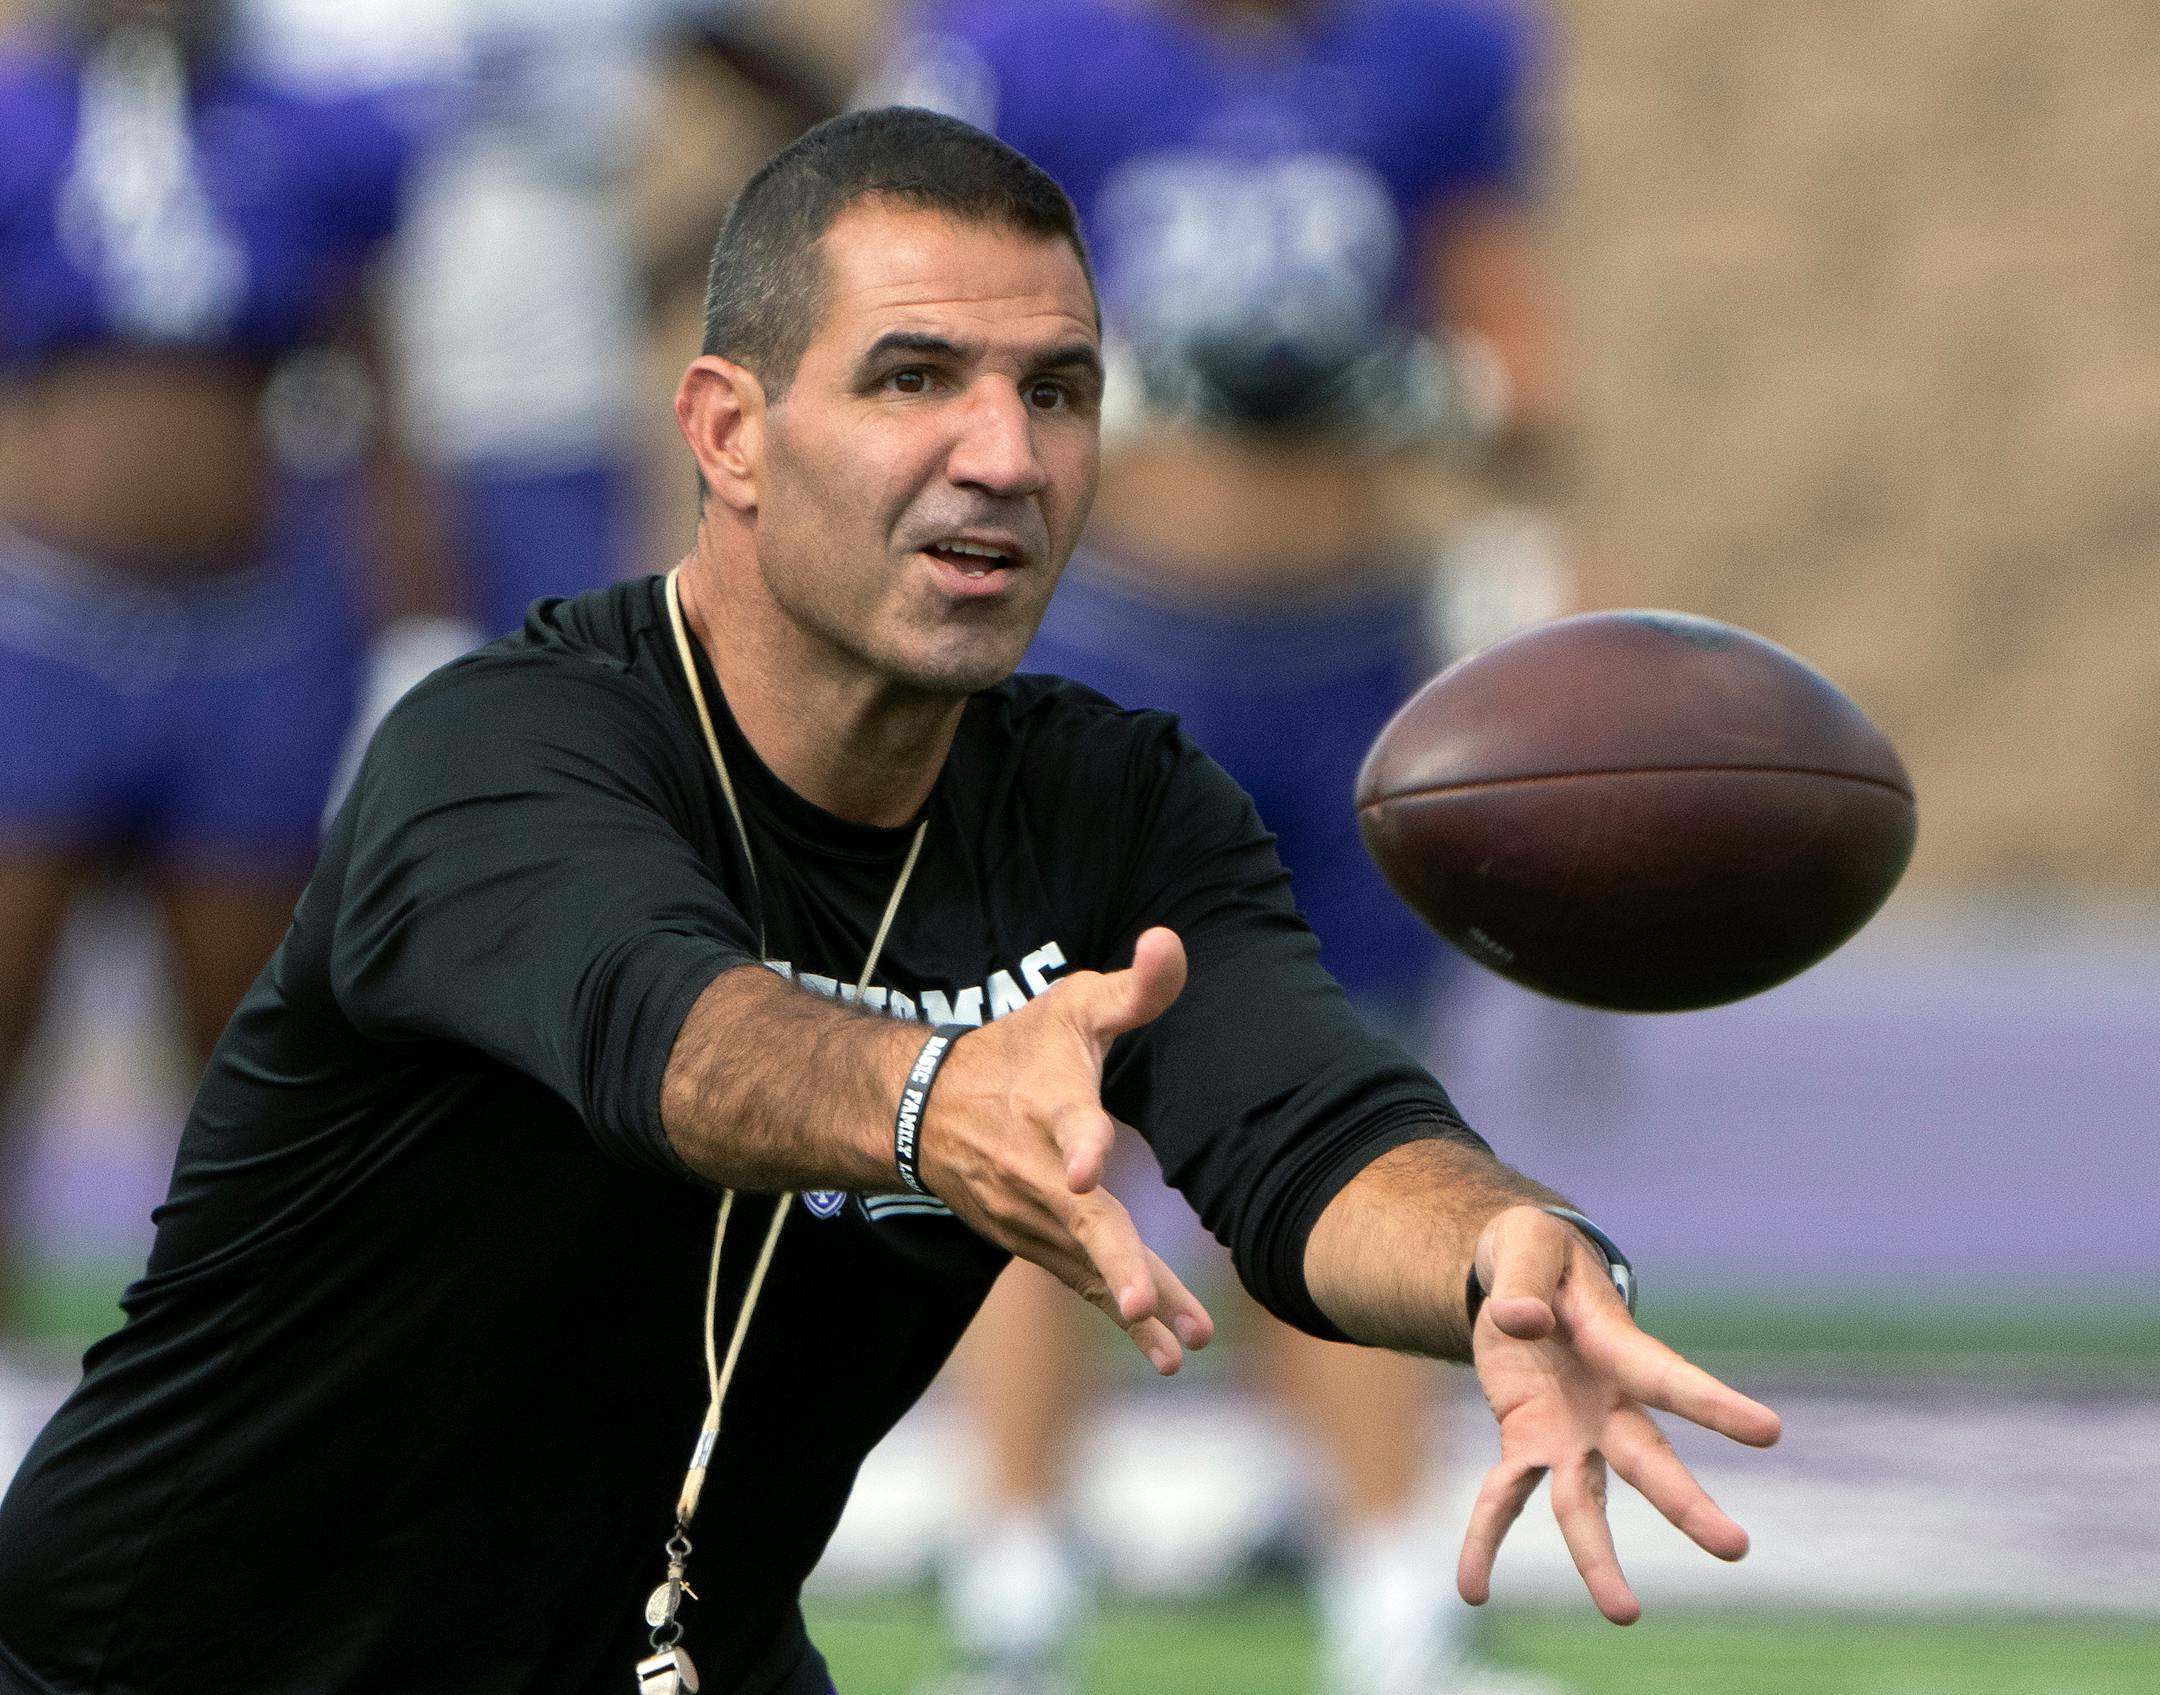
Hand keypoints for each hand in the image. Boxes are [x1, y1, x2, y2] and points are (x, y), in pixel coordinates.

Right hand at [920, 926, 1214, 1375]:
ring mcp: (1030, 1215)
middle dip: (1109, 1260)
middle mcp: (1034, 1169)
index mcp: (1047, 1104)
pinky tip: (1165, 1353)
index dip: (1079, 1144)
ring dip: (1135, 1304)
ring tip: (1183, 1346)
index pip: (1066, 1122)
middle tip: (1135, 1302)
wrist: (926, 1109)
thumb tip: (1171, 941)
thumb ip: (1132, 988)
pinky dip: (1120, 1316)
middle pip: (1077, 1218)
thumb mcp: (1070, 1006)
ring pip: (1088, 1263)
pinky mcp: (1034, 1242)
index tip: (1085, 1171)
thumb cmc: (1017, 1050)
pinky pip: (1082, 1281)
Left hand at [1458, 1205, 1781, 1622]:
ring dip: (1598, 1557)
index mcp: (1617, 1346)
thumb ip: (1522, 1283)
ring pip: (1587, 1501)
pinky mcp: (1528, 1441)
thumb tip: (1519, 1321)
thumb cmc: (1536, 1252)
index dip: (1715, 1405)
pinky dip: (1485, 1541)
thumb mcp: (1525, 1248)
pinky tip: (1472, 1591)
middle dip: (1686, 1503)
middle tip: (1735, 1548)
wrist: (1516, 1275)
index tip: (1768, 1430)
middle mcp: (1606, 1403)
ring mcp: (1570, 1431)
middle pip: (1647, 1459)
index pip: (1668, 1377)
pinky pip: (1505, 1498)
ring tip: (1624, 1615)